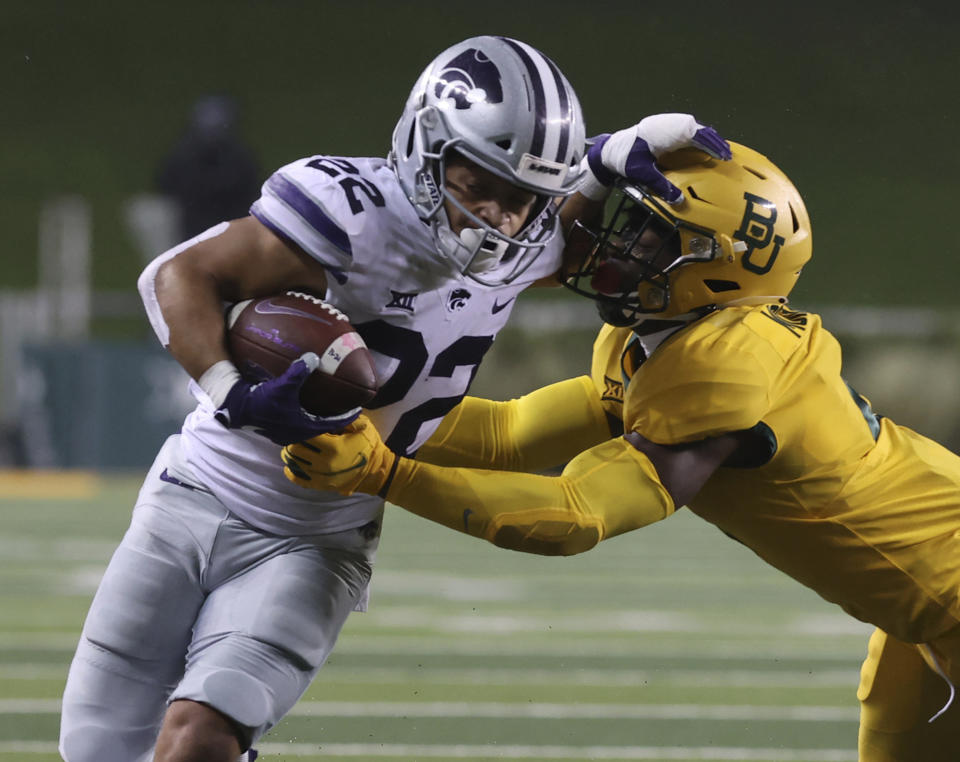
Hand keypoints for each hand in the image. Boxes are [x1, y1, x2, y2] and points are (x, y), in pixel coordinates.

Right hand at [214, 353, 359, 445]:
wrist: (236, 408)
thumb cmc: (262, 400)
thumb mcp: (282, 385)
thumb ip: (299, 372)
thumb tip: (313, 357)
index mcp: (303, 426)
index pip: (332, 424)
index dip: (346, 416)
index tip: (358, 409)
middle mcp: (296, 433)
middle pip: (322, 425)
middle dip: (333, 416)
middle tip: (344, 405)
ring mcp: (285, 432)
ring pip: (309, 424)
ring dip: (318, 416)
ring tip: (326, 404)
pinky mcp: (276, 428)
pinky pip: (297, 421)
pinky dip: (305, 413)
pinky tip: (303, 403)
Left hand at [282, 415, 396, 495]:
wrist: (377, 472)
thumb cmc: (370, 447)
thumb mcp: (364, 427)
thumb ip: (348, 417)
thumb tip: (331, 410)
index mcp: (333, 447)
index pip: (306, 436)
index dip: (302, 428)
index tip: (302, 423)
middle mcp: (323, 462)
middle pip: (295, 450)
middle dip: (293, 441)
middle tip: (296, 435)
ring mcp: (321, 476)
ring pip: (294, 464)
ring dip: (291, 455)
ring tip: (293, 448)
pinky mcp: (321, 485)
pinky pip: (299, 480)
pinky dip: (291, 472)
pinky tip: (290, 466)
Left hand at [583, 113, 730, 203]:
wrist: (609, 149)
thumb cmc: (625, 159)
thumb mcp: (643, 174)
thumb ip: (662, 185)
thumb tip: (679, 201)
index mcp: (667, 132)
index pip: (697, 134)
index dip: (713, 144)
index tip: (724, 155)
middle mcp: (669, 123)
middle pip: (699, 129)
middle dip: (714, 141)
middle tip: (727, 156)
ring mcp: (667, 123)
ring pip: (694, 128)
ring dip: (706, 139)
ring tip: (719, 152)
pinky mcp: (664, 127)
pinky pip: (686, 130)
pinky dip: (697, 138)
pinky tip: (702, 148)